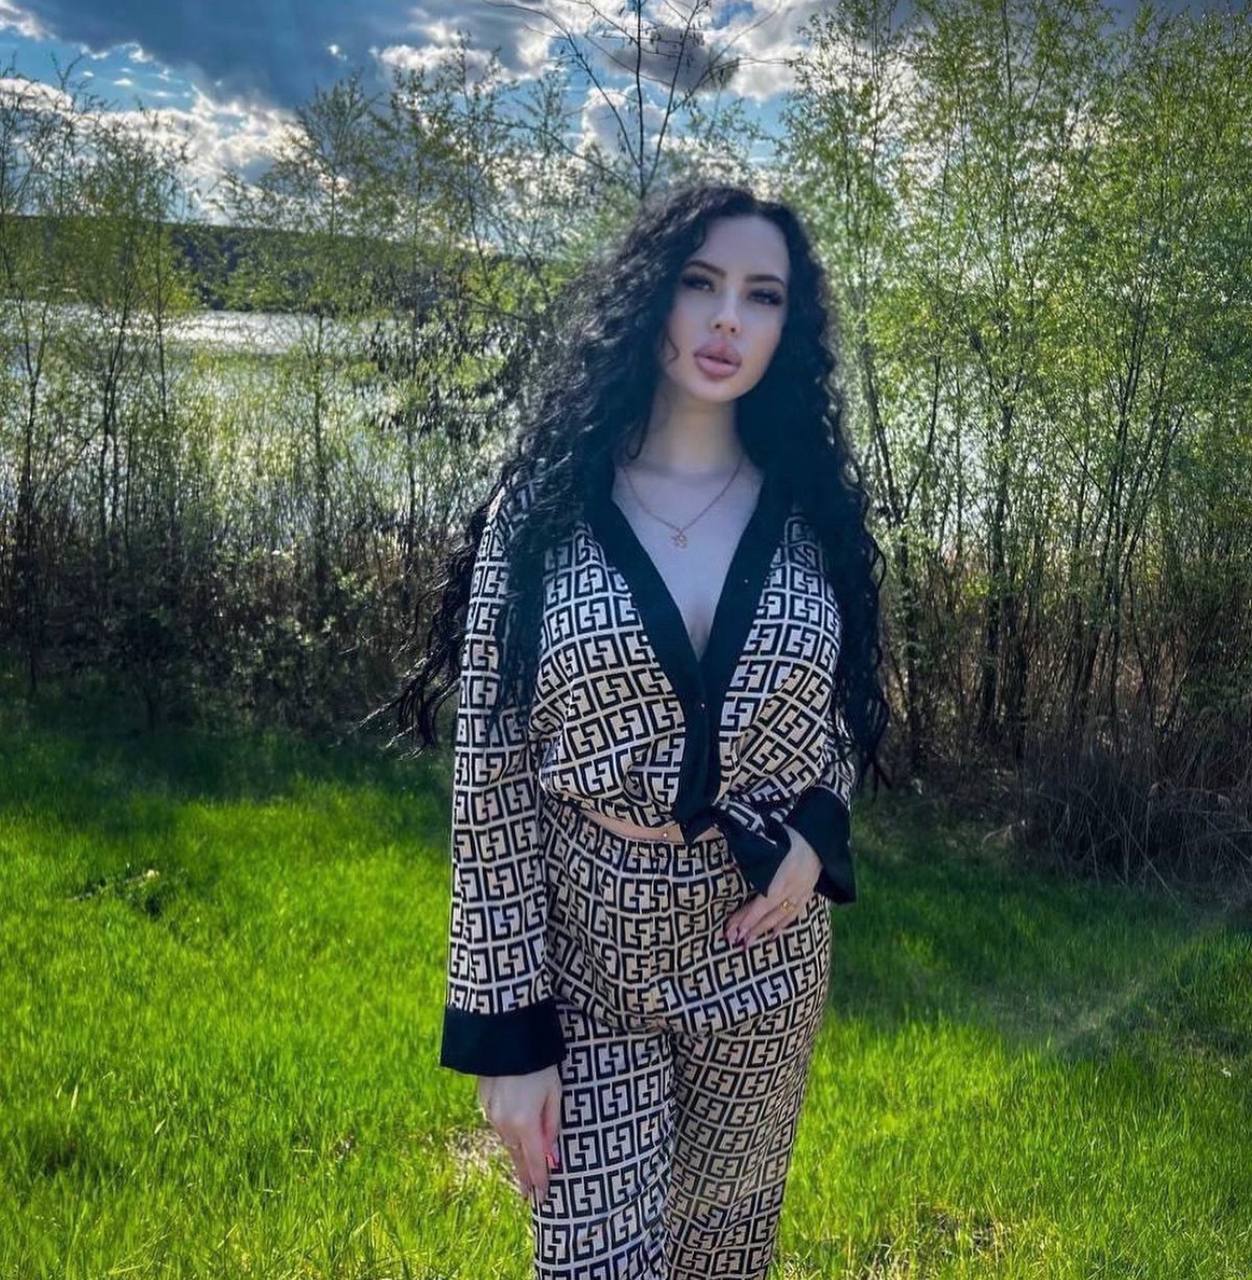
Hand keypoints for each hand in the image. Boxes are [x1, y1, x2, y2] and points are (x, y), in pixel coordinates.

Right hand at [477, 1065, 561, 1203]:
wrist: (506, 1037)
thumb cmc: (539, 1063)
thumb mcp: (554, 1093)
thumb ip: (552, 1125)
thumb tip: (551, 1155)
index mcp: (525, 1123)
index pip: (534, 1161)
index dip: (540, 1180)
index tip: (542, 1197)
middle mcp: (505, 1123)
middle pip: (517, 1156)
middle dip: (524, 1175)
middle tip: (529, 1194)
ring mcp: (491, 1113)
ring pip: (506, 1140)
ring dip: (515, 1154)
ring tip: (522, 1169)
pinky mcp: (484, 1101)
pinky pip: (498, 1123)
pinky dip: (507, 1133)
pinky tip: (512, 1136)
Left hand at [724, 822, 821, 947]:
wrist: (819, 837)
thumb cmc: (791, 836)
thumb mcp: (771, 844)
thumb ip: (754, 857)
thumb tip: (729, 865)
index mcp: (780, 879)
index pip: (761, 904)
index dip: (747, 918)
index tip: (734, 929)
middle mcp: (790, 891)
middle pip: (768, 914)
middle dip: (751, 929)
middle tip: (734, 940)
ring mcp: (800, 894)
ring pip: (780, 917)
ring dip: (763, 931)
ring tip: (749, 942)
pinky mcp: (807, 893)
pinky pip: (794, 914)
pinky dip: (783, 925)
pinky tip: (774, 934)